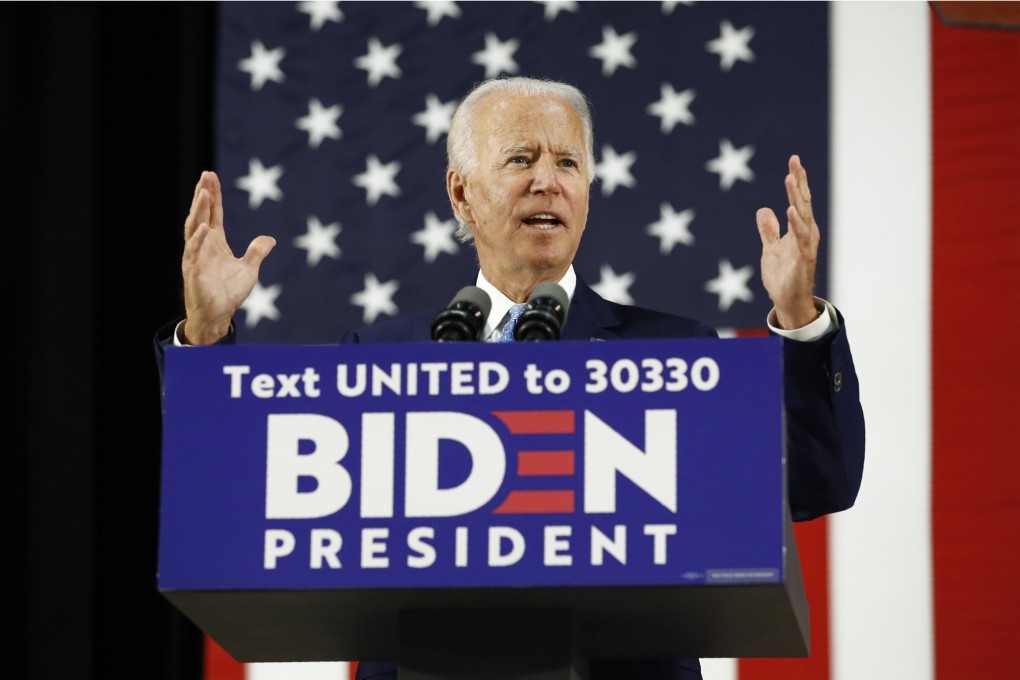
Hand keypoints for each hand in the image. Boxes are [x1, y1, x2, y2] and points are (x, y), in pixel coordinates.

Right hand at [181, 171, 275, 344]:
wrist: (218, 315)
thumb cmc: (229, 293)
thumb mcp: (249, 270)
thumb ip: (257, 252)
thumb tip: (271, 239)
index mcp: (215, 242)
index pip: (214, 213)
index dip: (214, 195)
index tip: (212, 176)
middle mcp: (203, 245)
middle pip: (202, 214)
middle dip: (204, 194)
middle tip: (206, 174)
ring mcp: (196, 257)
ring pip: (194, 228)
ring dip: (199, 211)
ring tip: (204, 193)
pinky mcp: (193, 271)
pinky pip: (194, 252)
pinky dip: (199, 239)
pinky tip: (204, 226)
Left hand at [756, 155, 819, 329]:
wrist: (788, 301)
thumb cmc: (783, 275)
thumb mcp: (771, 248)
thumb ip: (769, 230)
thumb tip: (764, 210)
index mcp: (800, 229)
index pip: (799, 200)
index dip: (797, 181)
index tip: (793, 161)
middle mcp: (806, 233)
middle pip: (803, 202)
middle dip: (799, 181)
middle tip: (795, 161)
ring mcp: (806, 245)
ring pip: (803, 215)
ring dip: (796, 196)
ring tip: (790, 178)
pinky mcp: (802, 258)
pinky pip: (801, 238)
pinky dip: (796, 224)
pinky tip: (791, 210)